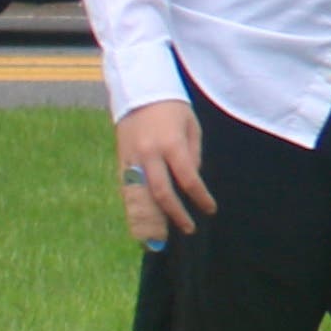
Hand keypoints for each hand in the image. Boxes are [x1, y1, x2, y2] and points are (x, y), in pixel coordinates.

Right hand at [117, 99, 213, 238]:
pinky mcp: (121, 161)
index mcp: (171, 143)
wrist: (139, 90)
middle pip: (162, 193)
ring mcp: (132, 159)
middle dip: (176, 215)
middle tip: (188, 229)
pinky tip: (141, 224)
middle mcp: (149, 154)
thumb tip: (191, 182)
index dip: (200, 197)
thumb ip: (192, 155)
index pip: (188, 179)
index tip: (210, 210)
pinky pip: (128, 191)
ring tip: (158, 241)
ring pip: (139, 198)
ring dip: (149, 221)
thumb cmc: (171, 107)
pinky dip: (135, 209)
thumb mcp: (191, 126)